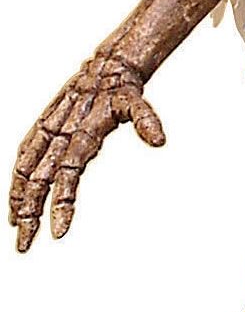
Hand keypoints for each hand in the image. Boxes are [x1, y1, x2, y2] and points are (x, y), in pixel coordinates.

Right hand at [9, 55, 164, 251]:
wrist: (106, 67)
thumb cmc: (122, 90)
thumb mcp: (136, 103)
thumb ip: (146, 120)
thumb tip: (161, 141)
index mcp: (81, 132)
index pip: (67, 174)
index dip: (61, 203)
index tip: (59, 232)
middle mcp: (60, 133)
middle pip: (40, 180)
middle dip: (31, 213)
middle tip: (26, 245)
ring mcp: (48, 130)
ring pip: (26, 169)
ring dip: (19, 200)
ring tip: (17, 227)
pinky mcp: (42, 127)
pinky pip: (24, 155)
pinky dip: (17, 179)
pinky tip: (15, 201)